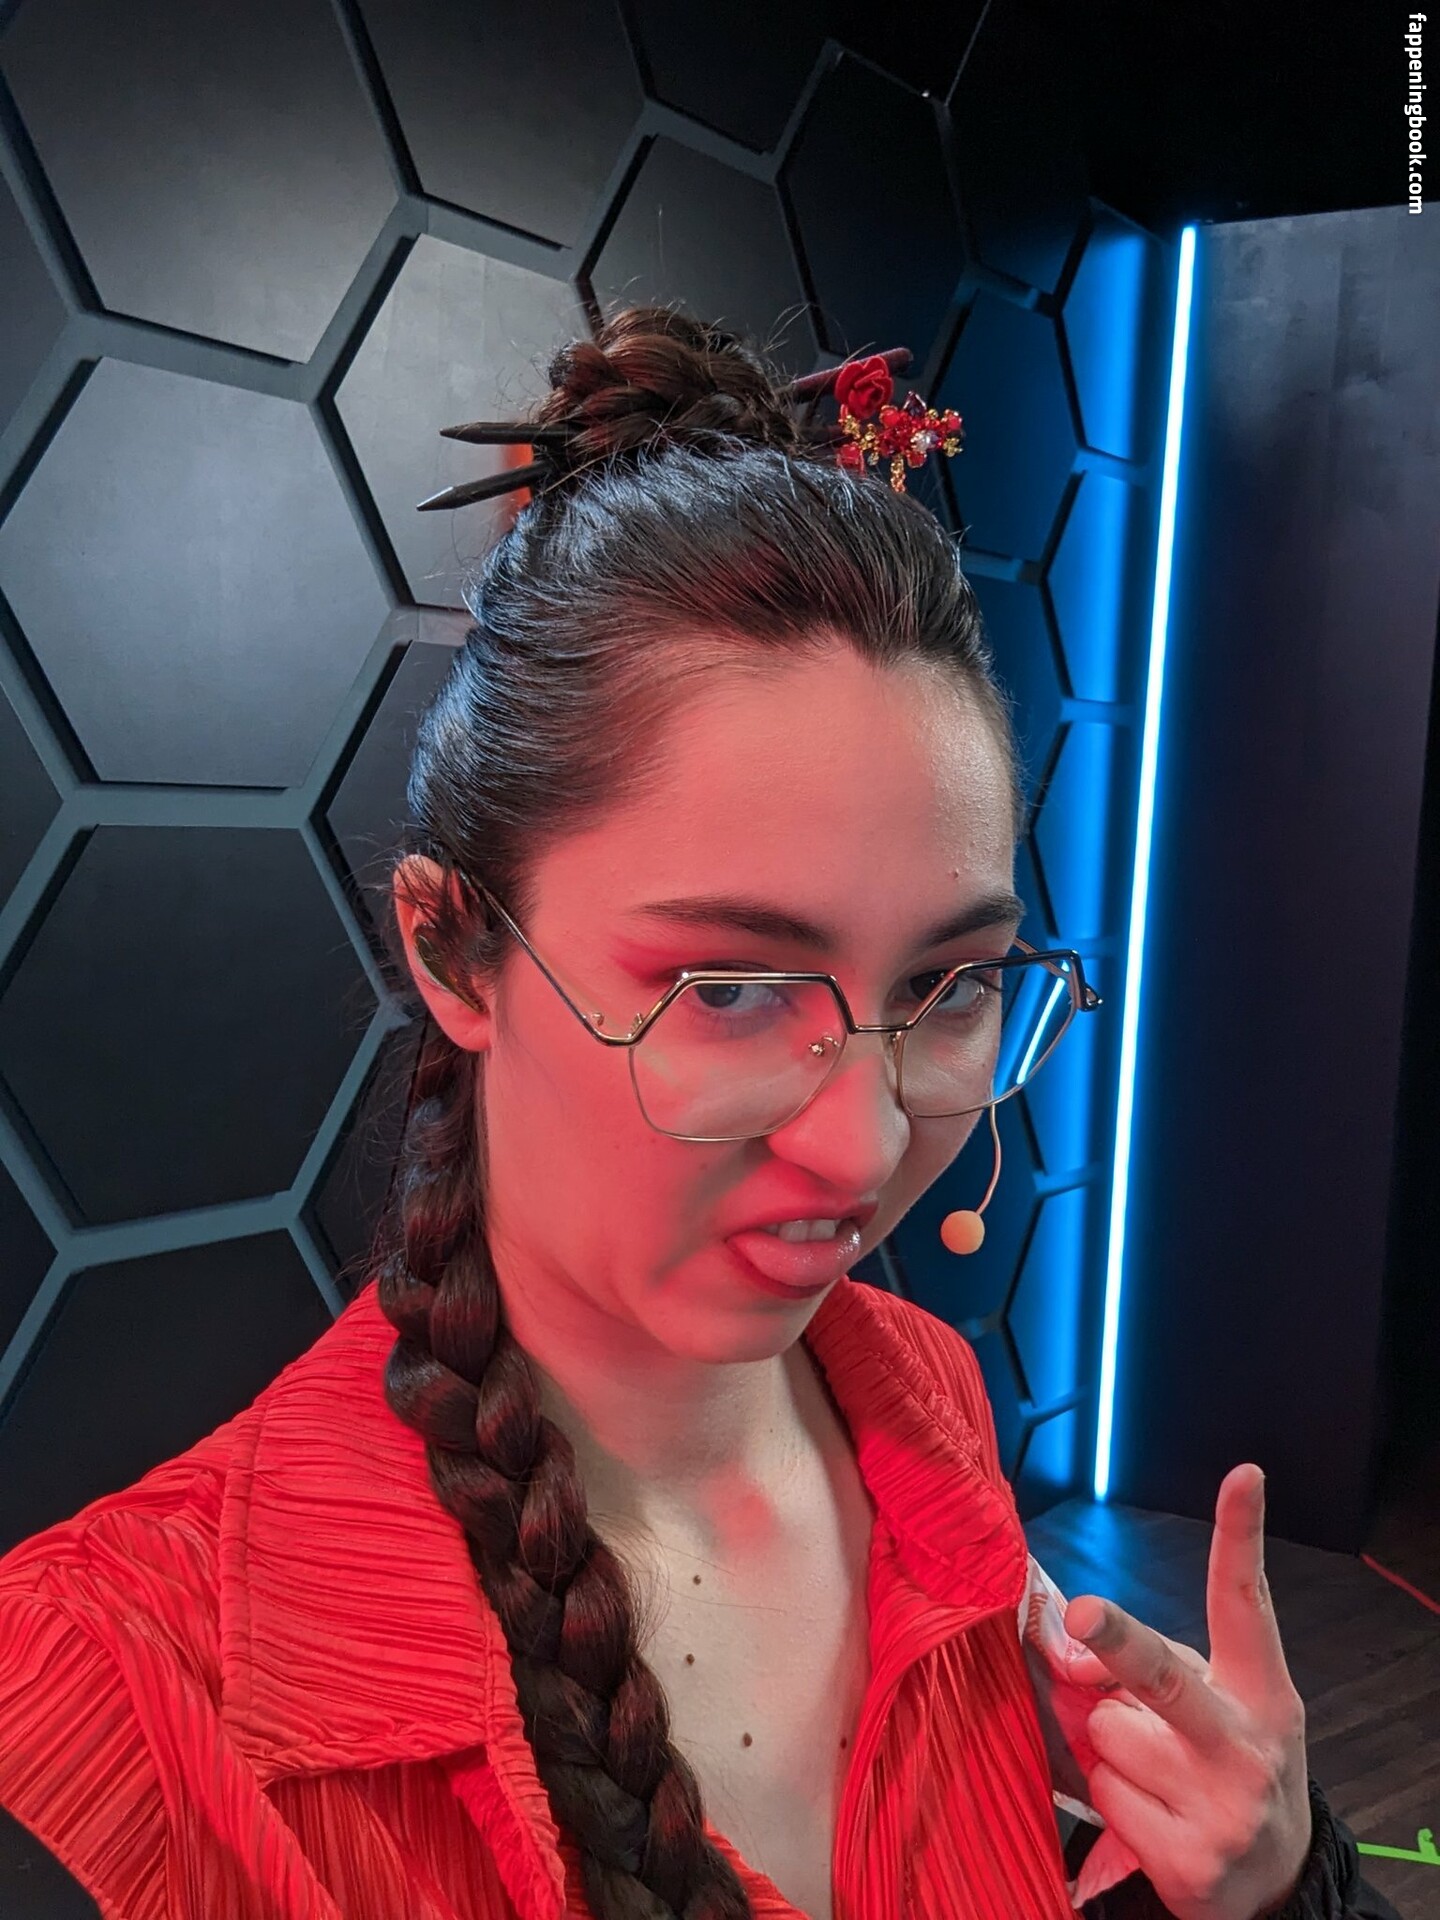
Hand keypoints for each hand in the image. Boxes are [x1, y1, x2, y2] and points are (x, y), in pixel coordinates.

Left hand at [1059, 1464, 1312, 1919]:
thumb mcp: (1216, 1710)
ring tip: (1154, 1774)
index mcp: (1263, 1693)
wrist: (1272, 1887)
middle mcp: (1246, 1746)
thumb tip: (1068, 1652)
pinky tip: (1153, 1817)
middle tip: (1082, 1614)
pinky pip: (1103, 1792)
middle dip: (1118, 1642)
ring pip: (1108, 1731)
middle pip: (1165, 1675)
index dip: (1242, 1536)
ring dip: (1112, 1746)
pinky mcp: (1187, 1861)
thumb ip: (1150, 1667)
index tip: (1242, 1477)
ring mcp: (1220, 1808)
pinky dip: (1114, 1799)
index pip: (1249, 1603)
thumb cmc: (1227, 1769)